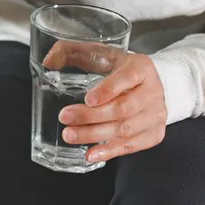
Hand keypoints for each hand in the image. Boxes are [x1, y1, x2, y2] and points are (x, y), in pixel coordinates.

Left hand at [46, 42, 167, 163]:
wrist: (148, 85)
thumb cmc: (120, 69)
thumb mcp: (100, 53)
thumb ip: (72, 51)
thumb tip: (49, 61)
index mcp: (141, 67)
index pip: (128, 77)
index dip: (108, 90)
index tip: (88, 99)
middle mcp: (153, 91)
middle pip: (123, 108)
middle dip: (91, 115)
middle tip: (65, 117)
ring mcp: (155, 114)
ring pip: (125, 129)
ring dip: (95, 134)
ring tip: (70, 135)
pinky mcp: (154, 133)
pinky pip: (132, 146)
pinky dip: (110, 151)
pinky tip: (91, 153)